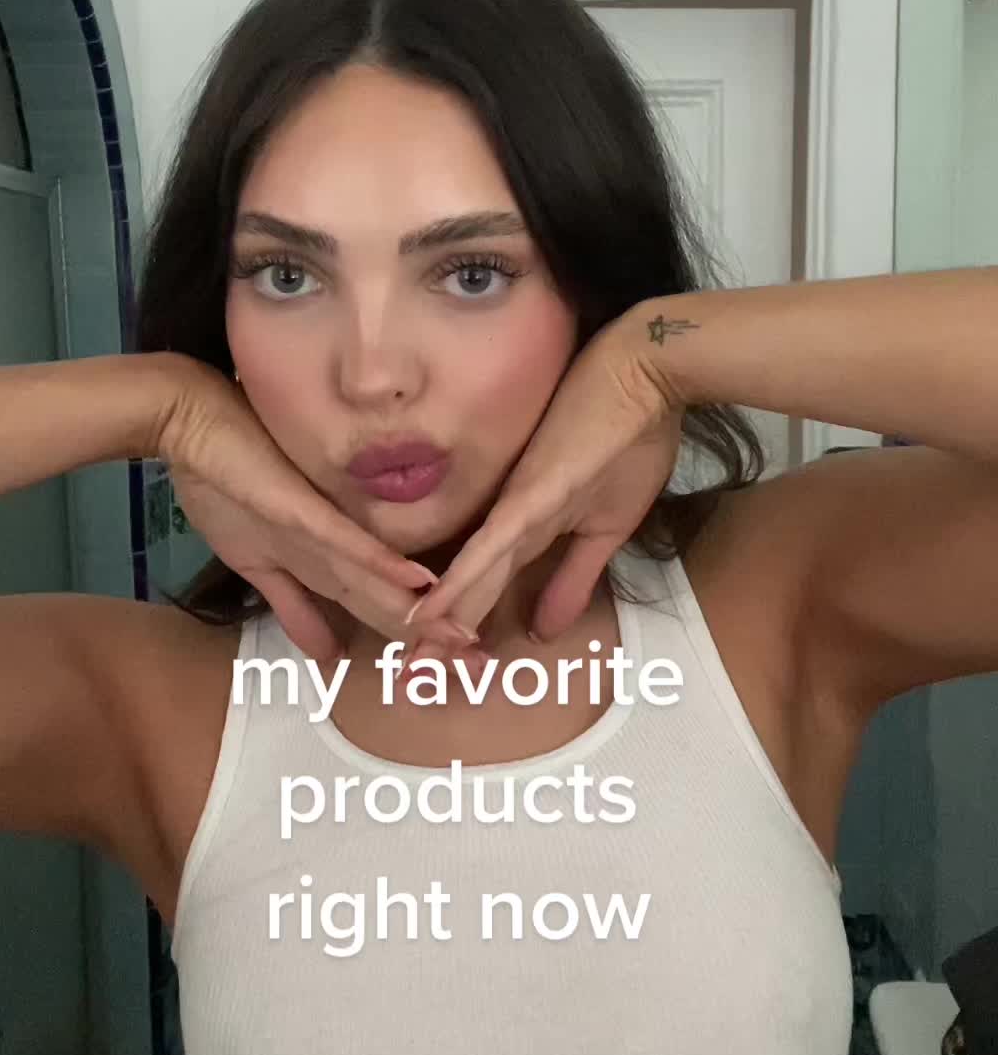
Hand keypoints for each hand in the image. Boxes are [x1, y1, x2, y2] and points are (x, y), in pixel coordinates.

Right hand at [157, 359, 474, 666]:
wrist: (191, 424)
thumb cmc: (225, 483)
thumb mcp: (255, 563)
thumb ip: (295, 609)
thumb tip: (325, 658)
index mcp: (332, 561)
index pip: (385, 610)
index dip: (418, 642)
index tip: (458, 670)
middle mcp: (340, 546)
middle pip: (396, 601)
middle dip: (436, 637)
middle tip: (479, 668)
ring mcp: (327, 526)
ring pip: (384, 580)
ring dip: (422, 614)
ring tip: (466, 642)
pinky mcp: (306, 508)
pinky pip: (349, 542)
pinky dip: (381, 566)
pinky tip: (418, 585)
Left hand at [401, 308, 684, 651]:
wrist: (647, 373)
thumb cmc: (629, 436)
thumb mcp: (608, 525)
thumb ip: (575, 577)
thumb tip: (547, 629)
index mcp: (522, 527)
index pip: (482, 587)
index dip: (457, 628)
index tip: (433, 669)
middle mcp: (507, 520)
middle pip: (463, 587)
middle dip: (436, 638)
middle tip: (406, 681)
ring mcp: (514, 507)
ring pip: (466, 574)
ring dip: (440, 620)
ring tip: (409, 663)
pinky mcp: (531, 494)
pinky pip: (490, 546)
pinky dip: (463, 581)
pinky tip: (432, 610)